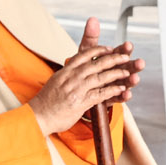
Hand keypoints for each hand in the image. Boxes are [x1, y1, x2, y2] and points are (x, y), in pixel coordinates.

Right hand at [26, 17, 143, 134]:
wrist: (38, 116)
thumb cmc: (46, 102)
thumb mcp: (55, 82)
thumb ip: (67, 75)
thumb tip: (76, 69)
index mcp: (64, 72)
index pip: (82, 56)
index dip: (97, 51)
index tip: (109, 48)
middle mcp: (70, 78)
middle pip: (94, 64)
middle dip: (112, 59)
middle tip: (125, 56)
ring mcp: (75, 90)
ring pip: (99, 77)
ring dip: (115, 74)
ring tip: (127, 72)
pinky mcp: (80, 102)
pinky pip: (100, 94)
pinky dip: (112, 91)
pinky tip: (121, 89)